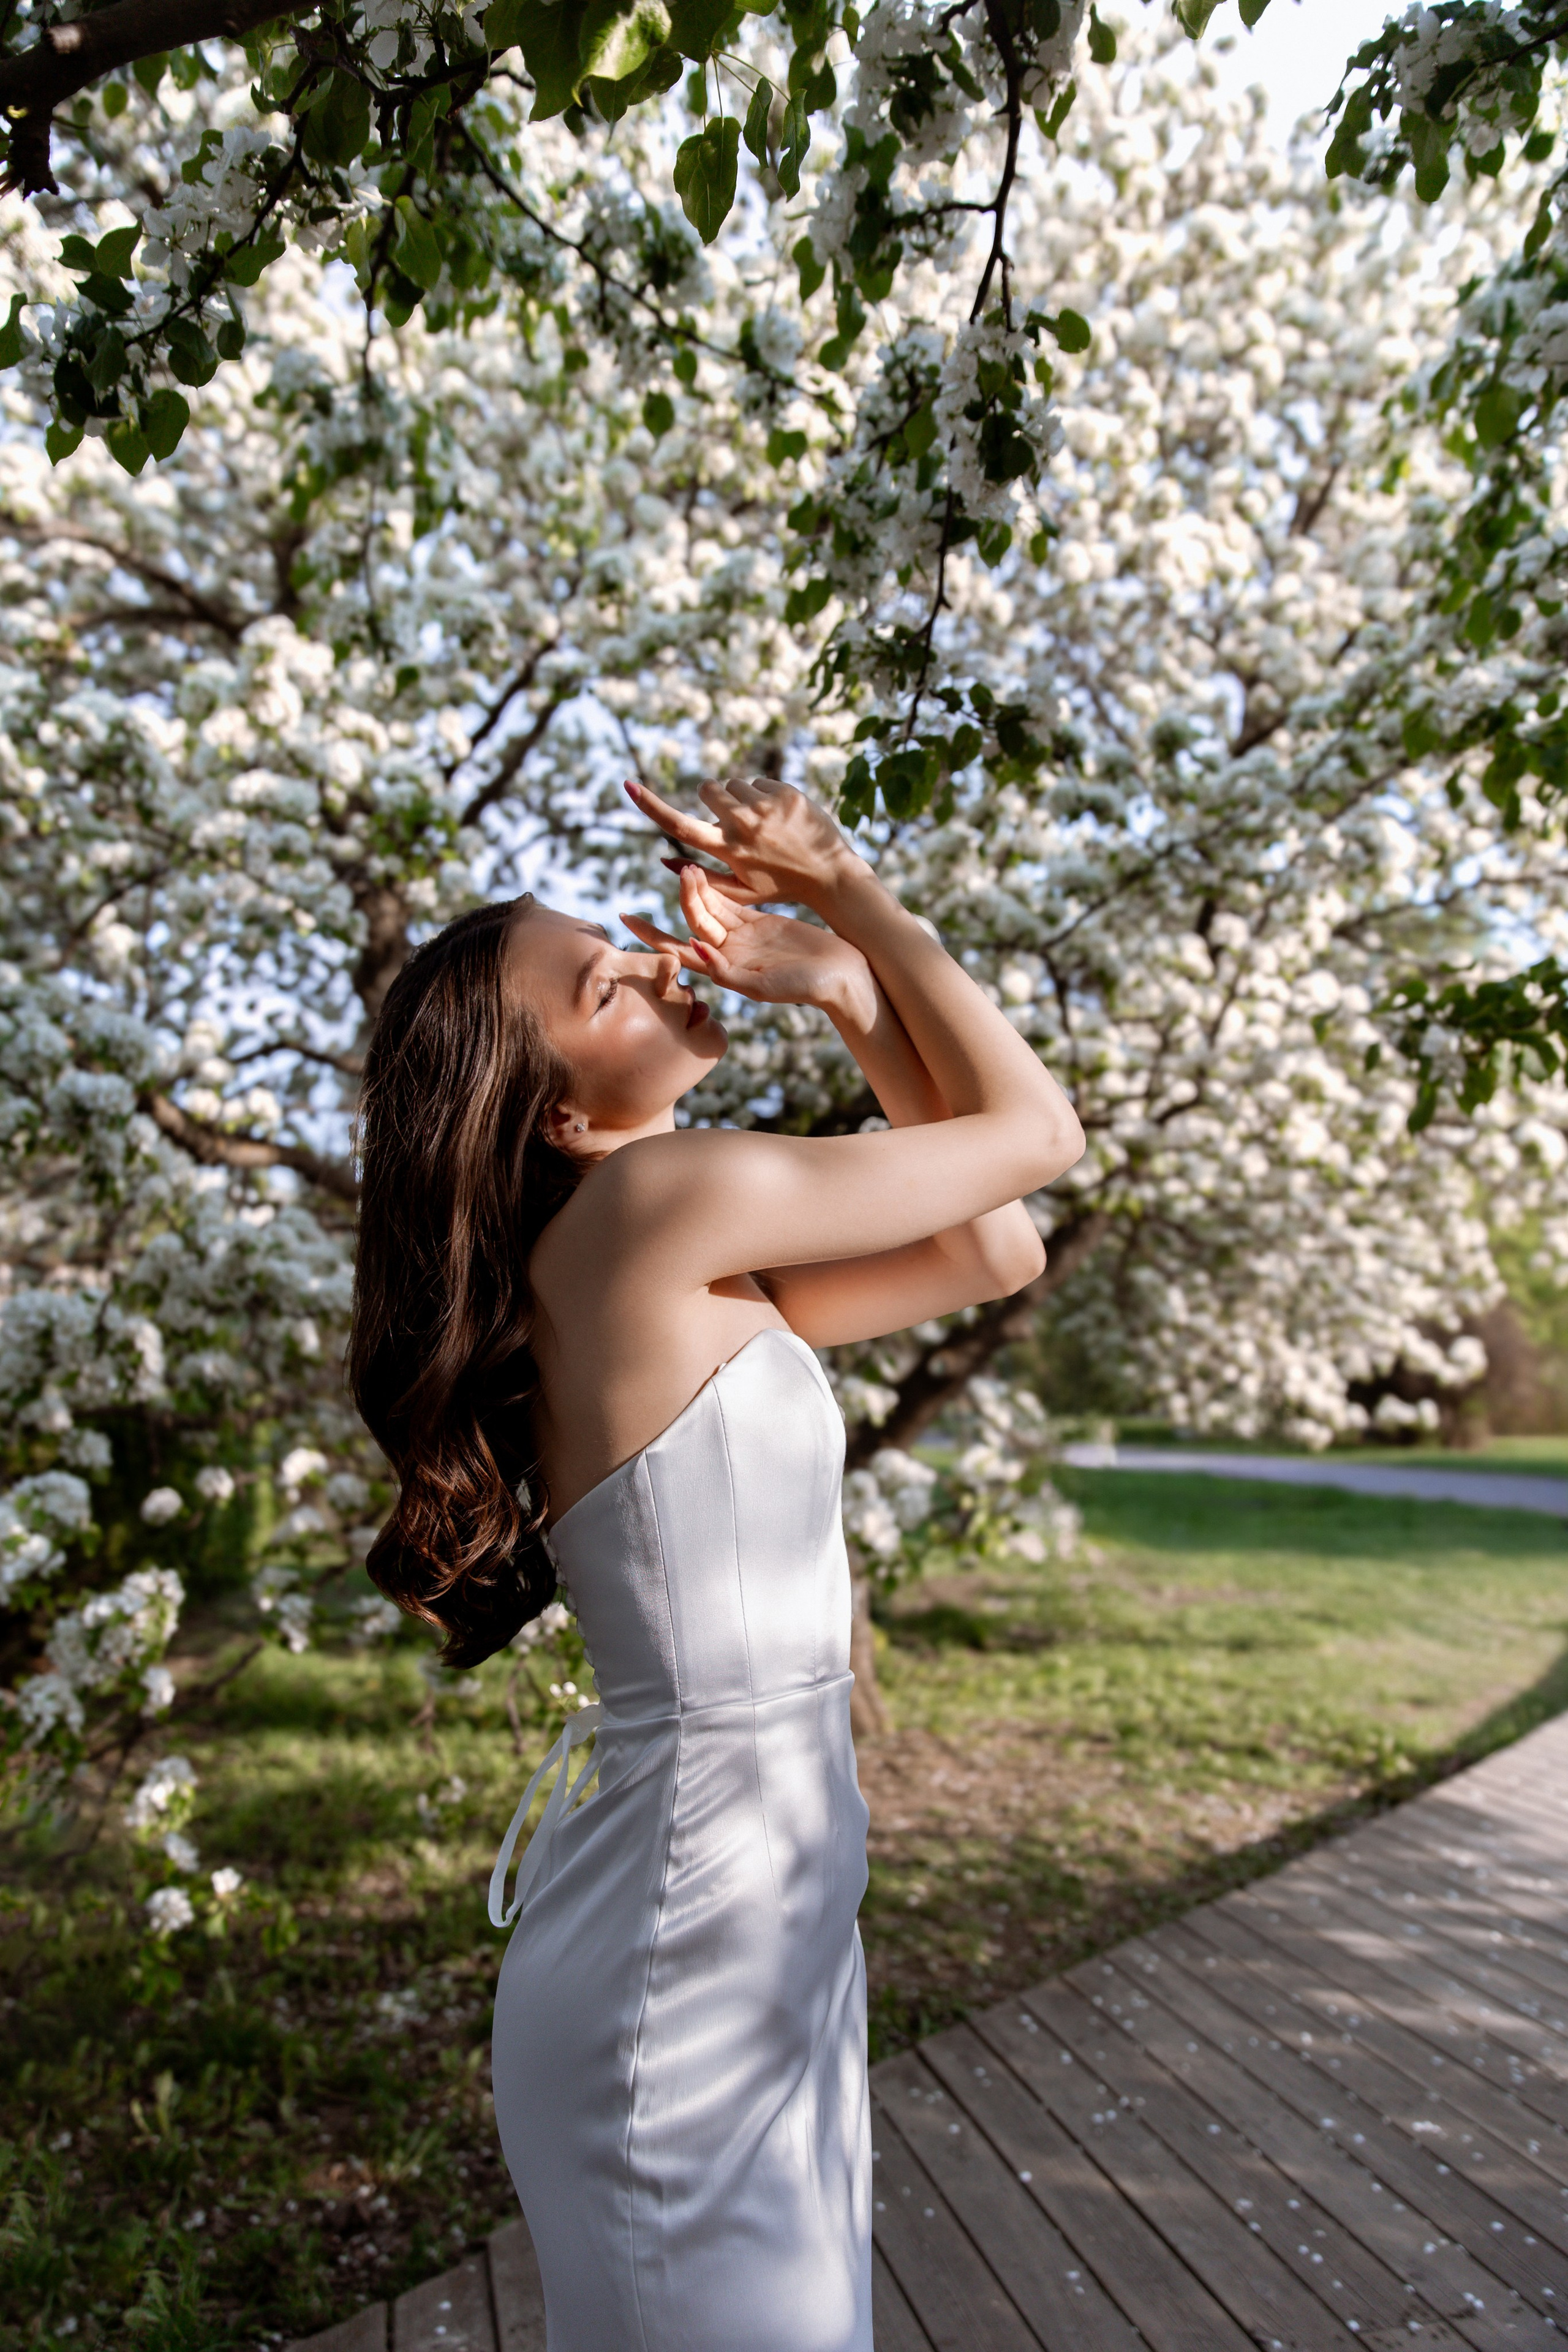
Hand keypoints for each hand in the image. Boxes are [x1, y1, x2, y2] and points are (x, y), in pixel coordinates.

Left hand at [622, 864, 876, 1024]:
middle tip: (682, 871)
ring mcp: (743, 936)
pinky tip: (702, 870)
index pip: (678, 952)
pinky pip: (730, 901)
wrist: (841, 975)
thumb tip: (694, 949)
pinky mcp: (759, 921)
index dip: (651, 937)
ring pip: (711, 908)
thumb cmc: (806, 987)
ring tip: (688, 866)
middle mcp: (728, 953)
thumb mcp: (764, 986)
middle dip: (685, 897)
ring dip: (697, 889)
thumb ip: (728, 972)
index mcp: (724, 971)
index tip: (627, 919)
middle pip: (694, 922)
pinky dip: (716, 886)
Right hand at [623, 774, 864, 908]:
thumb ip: (703, 878)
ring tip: (762, 823)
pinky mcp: (786, 792)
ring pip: (734, 784)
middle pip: (707, 790)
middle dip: (712, 797)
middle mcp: (743, 825)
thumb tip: (666, 862)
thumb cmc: (780, 886)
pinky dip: (764, 795)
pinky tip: (780, 817)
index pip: (679, 825)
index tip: (628, 785)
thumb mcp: (740, 892)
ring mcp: (765, 806)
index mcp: (727, 850)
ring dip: (740, 797)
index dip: (650, 805)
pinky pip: (759, 782)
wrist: (829, 873)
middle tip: (732, 818)